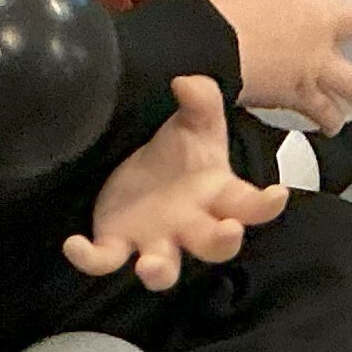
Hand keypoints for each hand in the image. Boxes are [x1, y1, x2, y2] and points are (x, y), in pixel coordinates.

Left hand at [63, 77, 286, 289]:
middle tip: (228, 231)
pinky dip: (90, 257)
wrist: (140, 166)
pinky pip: (106, 259)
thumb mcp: (194, 120)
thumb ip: (200, 100)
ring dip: (161, 270)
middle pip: (215, 244)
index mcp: (217, 195)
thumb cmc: (180, 152)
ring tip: (152, 265)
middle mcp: (191, 224)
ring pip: (164, 268)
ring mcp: (155, 239)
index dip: (266, 204)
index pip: (250, 204)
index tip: (277, 195)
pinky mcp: (117, 243)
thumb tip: (187, 82)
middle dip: (223, 241)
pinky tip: (74, 244)